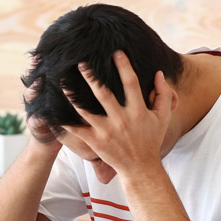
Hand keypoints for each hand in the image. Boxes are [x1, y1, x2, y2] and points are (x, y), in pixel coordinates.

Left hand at [64, 50, 173, 175]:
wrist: (140, 168)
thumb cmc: (151, 140)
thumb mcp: (163, 118)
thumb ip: (163, 95)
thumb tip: (158, 73)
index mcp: (138, 111)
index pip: (130, 83)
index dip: (124, 66)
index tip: (116, 52)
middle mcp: (121, 120)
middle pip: (103, 94)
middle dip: (92, 77)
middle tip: (81, 63)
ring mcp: (107, 132)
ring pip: (86, 111)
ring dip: (73, 96)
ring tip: (63, 82)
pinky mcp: (96, 142)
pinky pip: (77, 130)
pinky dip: (66, 120)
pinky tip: (56, 109)